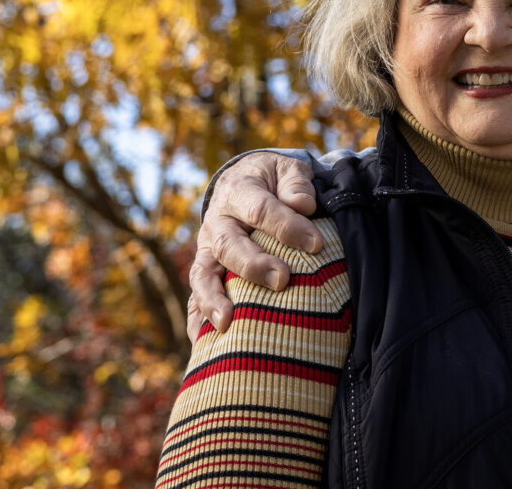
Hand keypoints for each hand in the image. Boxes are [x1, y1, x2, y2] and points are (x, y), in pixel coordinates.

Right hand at [188, 152, 321, 332]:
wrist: (245, 181)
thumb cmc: (274, 180)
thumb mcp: (288, 169)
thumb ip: (296, 184)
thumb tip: (303, 205)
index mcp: (239, 190)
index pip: (260, 209)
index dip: (287, 226)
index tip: (316, 244)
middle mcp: (217, 221)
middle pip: (228, 245)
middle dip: (253, 264)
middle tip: (282, 280)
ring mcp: (207, 248)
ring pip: (203, 273)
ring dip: (213, 298)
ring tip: (228, 322)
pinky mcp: (206, 269)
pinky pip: (195, 295)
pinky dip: (197, 318)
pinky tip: (203, 342)